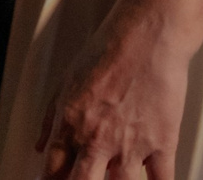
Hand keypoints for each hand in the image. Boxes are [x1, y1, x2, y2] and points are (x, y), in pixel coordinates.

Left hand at [35, 3, 195, 179]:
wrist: (147, 36)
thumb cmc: (109, 51)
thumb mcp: (65, 81)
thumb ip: (51, 119)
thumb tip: (41, 146)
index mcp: (71, 125)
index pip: (53, 171)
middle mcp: (97, 140)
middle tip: (84, 179)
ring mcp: (130, 146)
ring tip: (113, 176)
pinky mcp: (162, 144)